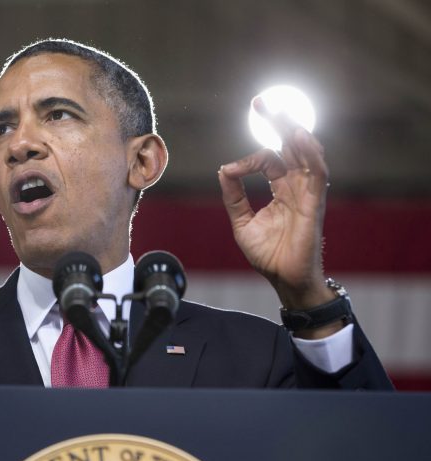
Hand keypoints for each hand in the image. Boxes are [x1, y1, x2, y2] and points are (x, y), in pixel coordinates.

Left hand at [218, 98, 337, 334]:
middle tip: (262, 102)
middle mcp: (296, 187)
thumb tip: (223, 169)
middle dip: (278, 123)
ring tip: (282, 114)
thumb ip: (234, 196)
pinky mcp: (314, 204)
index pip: (269, 160)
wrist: (283, 278)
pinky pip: (316, 174)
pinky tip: (300, 139)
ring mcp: (307, 194)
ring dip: (294, 133)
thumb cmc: (268, 254)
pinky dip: (310, 155)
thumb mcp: (242, 222)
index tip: (230, 171)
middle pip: (291, 147)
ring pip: (306, 155)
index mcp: (281, 190)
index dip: (249, 160)